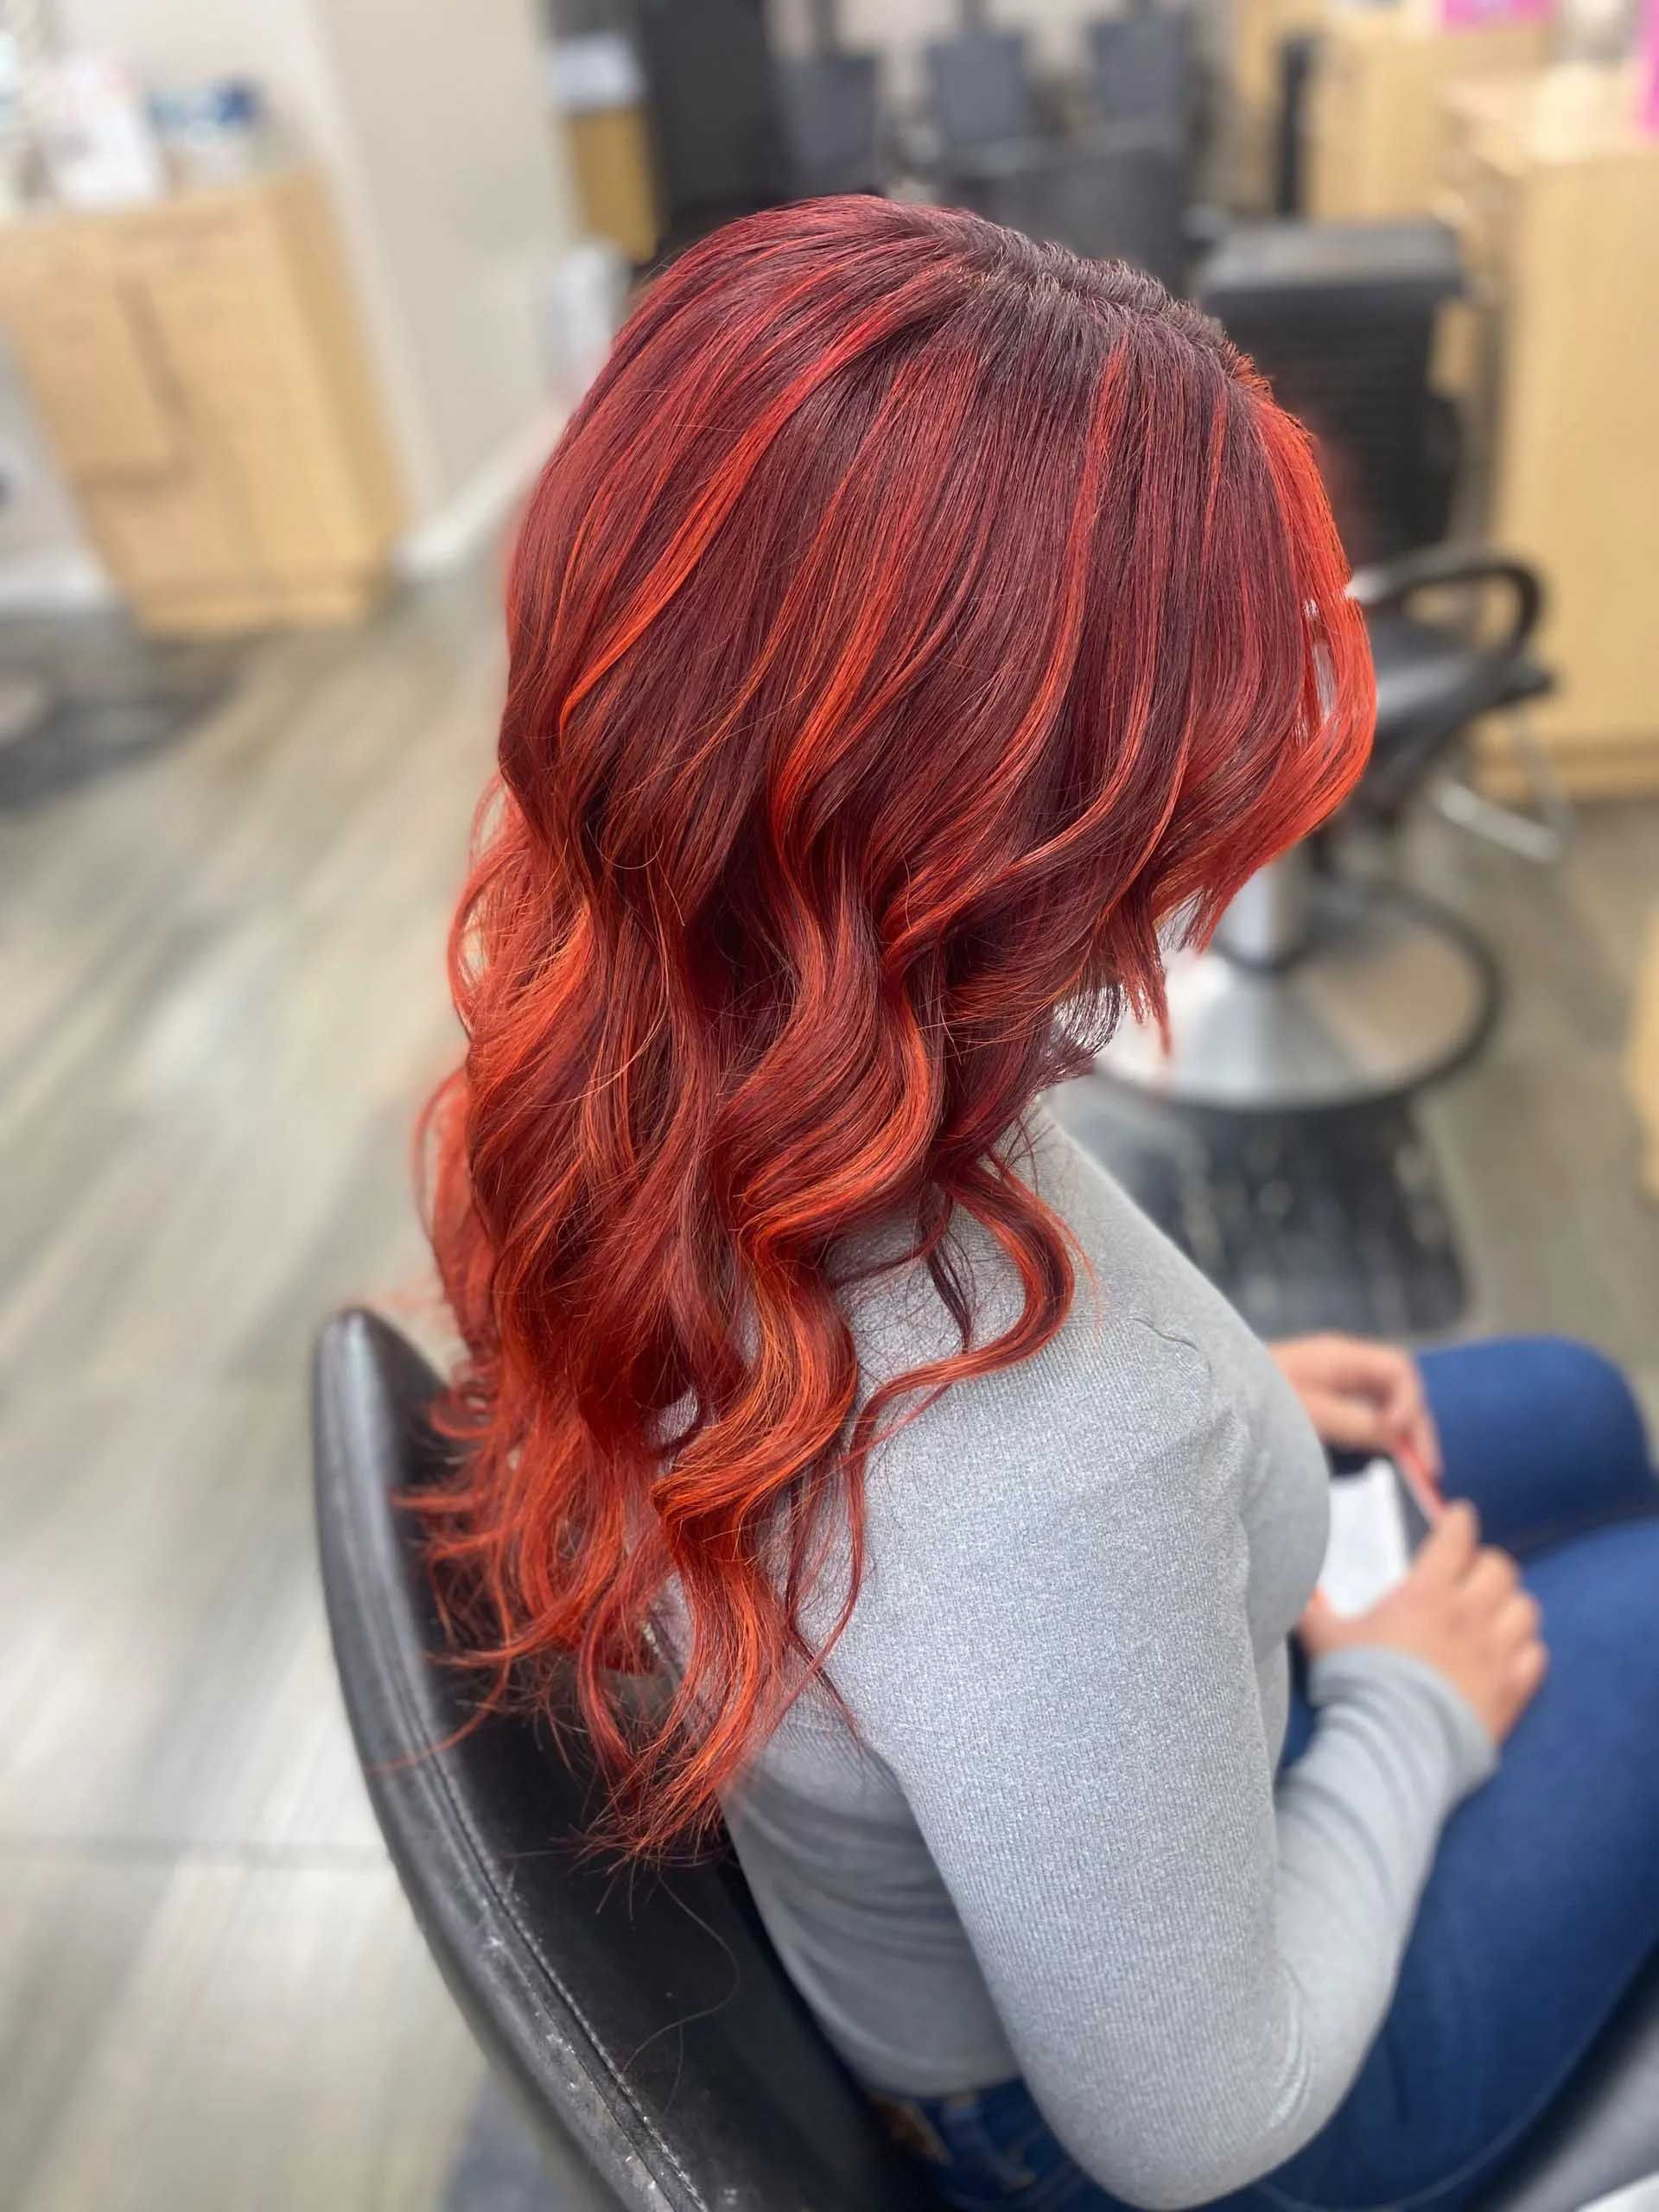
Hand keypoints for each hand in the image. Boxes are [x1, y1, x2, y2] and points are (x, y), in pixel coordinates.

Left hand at [1270, 1333, 1441, 1482]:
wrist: (1211, 1394)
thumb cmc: (1253, 1396)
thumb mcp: (1305, 1411)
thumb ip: (1350, 1420)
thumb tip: (1394, 1436)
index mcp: (1339, 1356)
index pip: (1398, 1369)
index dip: (1409, 1402)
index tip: (1397, 1436)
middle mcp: (1342, 1364)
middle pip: (1398, 1388)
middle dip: (1416, 1425)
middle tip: (1428, 1470)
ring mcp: (1334, 1381)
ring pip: (1385, 1402)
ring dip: (1403, 1432)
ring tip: (1418, 1471)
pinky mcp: (1324, 1400)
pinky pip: (1366, 1412)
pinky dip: (1382, 1434)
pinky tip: (1387, 1457)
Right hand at [1299, 1501, 1546, 1743]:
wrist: (1393, 1743)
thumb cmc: (1357, 1683)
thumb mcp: (1324, 1638)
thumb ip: (1311, 1609)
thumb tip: (1294, 1588)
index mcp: (1426, 1594)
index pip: (1456, 1539)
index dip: (1460, 1522)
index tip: (1459, 1517)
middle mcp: (1468, 1615)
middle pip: (1501, 1568)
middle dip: (1487, 1565)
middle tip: (1473, 1573)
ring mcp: (1495, 1653)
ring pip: (1526, 1609)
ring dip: (1511, 1606)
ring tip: (1496, 1613)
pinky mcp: (1511, 1691)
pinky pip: (1536, 1657)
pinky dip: (1526, 1651)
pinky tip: (1510, 1655)